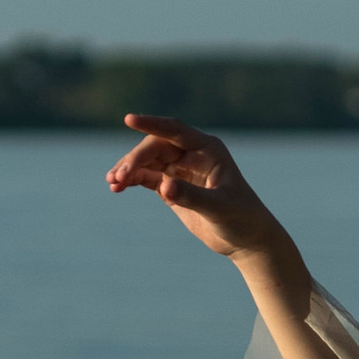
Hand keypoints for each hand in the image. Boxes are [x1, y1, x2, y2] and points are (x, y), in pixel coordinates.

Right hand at [105, 114, 277, 262]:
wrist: (246, 239)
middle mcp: (193, 154)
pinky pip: (147, 176)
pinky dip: (132, 180)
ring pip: (148, 161)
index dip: (152, 124)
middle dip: (136, 158)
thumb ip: (192, 197)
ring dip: (129, 169)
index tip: (129, 119)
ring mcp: (181, 169)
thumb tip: (164, 186)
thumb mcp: (219, 208)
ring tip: (112, 182)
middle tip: (119, 176)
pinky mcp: (172, 186)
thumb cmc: (241, 219)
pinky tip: (117, 187)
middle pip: (156, 147)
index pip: (175, 131)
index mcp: (208, 149)